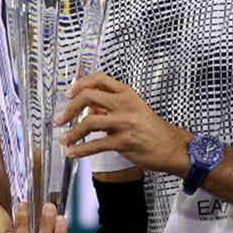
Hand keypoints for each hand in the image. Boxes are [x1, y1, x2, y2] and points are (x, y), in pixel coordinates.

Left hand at [56, 73, 191, 176]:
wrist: (171, 147)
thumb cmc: (150, 128)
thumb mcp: (132, 109)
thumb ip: (109, 106)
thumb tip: (86, 109)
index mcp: (126, 93)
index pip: (99, 79)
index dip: (80, 84)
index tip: (69, 94)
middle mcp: (125, 105)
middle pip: (88, 97)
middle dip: (69, 109)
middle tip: (60, 119)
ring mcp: (124, 123)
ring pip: (89, 122)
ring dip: (72, 133)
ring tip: (64, 139)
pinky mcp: (124, 142)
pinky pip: (96, 145)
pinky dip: (81, 150)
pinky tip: (73, 153)